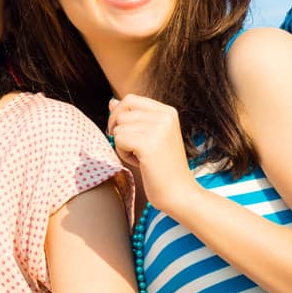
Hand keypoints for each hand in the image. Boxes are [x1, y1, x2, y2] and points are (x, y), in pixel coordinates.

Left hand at [106, 94, 196, 215]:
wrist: (179, 193)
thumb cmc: (162, 167)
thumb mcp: (149, 136)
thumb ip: (133, 118)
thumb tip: (111, 101)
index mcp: (168, 111)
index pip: (130, 99)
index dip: (118, 114)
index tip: (123, 133)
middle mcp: (165, 116)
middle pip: (122, 112)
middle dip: (118, 130)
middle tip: (130, 148)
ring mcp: (158, 129)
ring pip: (118, 127)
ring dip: (122, 144)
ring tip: (141, 157)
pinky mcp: (148, 143)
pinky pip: (118, 140)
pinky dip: (123, 153)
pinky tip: (140, 163)